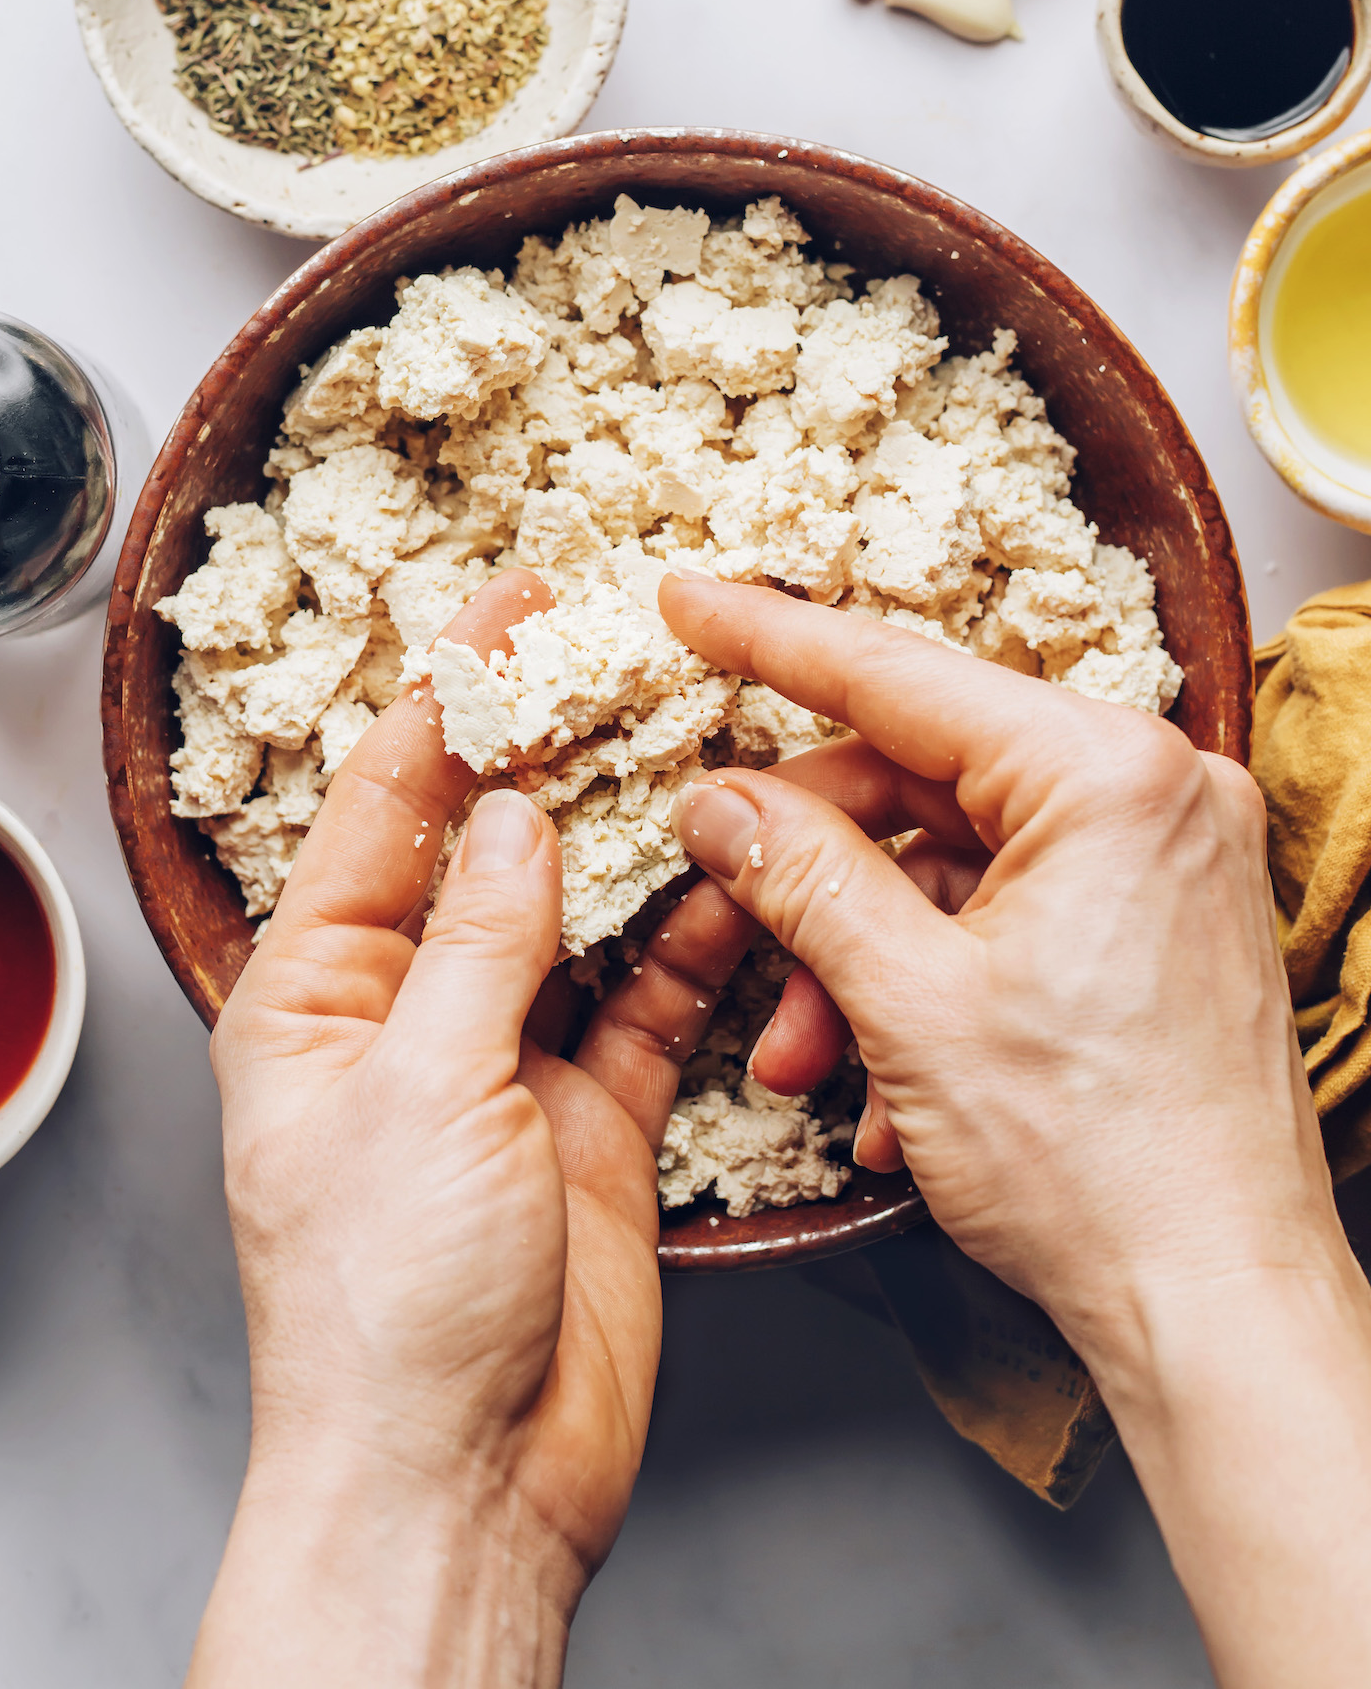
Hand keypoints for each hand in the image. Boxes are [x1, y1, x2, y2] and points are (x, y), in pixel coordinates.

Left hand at [187, 573, 737, 1688]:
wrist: (465, 1483)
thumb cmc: (389, 1307)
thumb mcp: (421, 1089)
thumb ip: (478, 937)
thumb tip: (511, 809)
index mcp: (319, 992)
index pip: (385, 804)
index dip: (448, 694)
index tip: (512, 605)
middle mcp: (413, 1009)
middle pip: (492, 843)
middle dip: (556, 750)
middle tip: (630, 655)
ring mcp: (510, 1058)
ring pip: (586, 911)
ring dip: (643, 840)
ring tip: (709, 751)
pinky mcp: (595, 1113)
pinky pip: (654, 998)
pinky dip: (698, 942)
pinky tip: (744, 882)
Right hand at [657, 575, 1370, 1688]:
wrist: (1220, 1311)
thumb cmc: (1099, 1167)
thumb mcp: (910, 1006)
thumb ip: (804, 877)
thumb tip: (722, 804)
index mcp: (1108, 776)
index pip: (900, 676)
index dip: (772, 640)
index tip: (691, 600)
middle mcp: (1155, 794)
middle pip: (925, 776)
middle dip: (813, 864)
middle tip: (720, 893)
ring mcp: (1166, 861)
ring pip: (957, 861)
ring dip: (861, 951)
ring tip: (804, 1053)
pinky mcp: (1160, 926)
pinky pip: (1011, 914)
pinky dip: (932, 981)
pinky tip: (882, 1083)